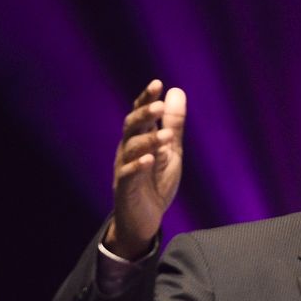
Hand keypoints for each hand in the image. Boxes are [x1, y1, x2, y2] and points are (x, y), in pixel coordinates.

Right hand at [104, 80, 186, 258]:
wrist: (144, 218)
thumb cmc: (156, 181)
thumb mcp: (171, 150)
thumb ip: (173, 124)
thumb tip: (176, 91)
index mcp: (139, 138)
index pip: (140, 114)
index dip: (146, 98)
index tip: (158, 83)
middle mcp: (128, 149)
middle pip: (132, 126)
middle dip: (144, 115)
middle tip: (159, 106)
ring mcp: (125, 167)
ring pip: (131, 149)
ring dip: (149, 140)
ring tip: (167, 136)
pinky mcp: (124, 188)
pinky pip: (128, 174)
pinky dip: (138, 166)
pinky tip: (150, 159)